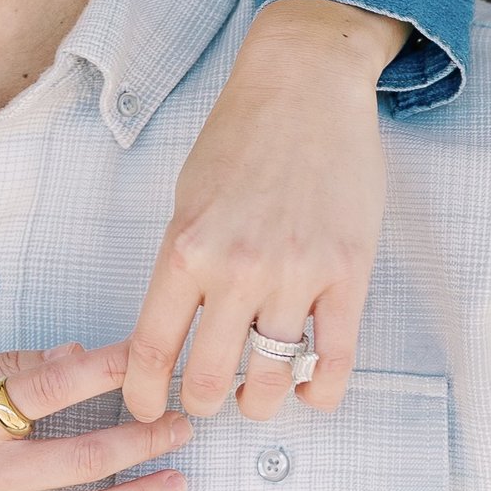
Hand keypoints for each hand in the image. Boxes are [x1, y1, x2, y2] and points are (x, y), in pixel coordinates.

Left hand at [122, 0, 399, 426]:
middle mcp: (236, 268)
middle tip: (207, 399)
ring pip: (271, 381)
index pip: (151, 350)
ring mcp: (295, 272)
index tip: (145, 407)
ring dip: (259, 402)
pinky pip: (336, 359)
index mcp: (185, 248)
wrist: (306, 83)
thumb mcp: (188, 199)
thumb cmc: (241, 136)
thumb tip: (176, 333)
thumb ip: (183, 265)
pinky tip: (310, 391)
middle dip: (202, 404)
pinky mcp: (348, 272)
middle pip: (210, 380)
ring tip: (257, 396)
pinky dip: (320, 391)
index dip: (143, 395)